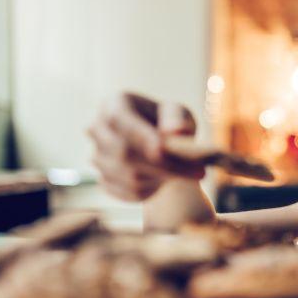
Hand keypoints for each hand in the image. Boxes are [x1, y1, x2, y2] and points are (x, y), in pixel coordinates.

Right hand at [88, 92, 204, 200]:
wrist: (162, 148)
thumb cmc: (170, 123)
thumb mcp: (178, 112)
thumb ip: (177, 117)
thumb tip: (175, 131)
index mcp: (114, 104)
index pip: (119, 120)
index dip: (139, 136)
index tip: (162, 150)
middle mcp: (98, 130)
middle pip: (124, 153)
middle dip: (164, 165)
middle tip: (200, 171)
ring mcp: (97, 157)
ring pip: (129, 177)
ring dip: (162, 178)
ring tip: (186, 171)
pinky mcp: (105, 181)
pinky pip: (130, 193)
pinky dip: (154, 190)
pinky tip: (167, 179)